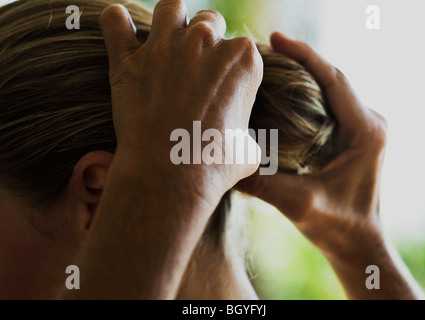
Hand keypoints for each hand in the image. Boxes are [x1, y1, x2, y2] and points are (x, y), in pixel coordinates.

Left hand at [101, 0, 262, 203]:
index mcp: (243, 58)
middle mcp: (206, 41)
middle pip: (209, 21)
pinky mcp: (128, 59)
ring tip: (166, 41)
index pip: (240, 47)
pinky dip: (116, 24)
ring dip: (170, 20)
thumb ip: (245, 133)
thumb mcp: (247, 150)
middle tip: (194, 68)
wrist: (172, 173)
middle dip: (204, 40)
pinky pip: (114, 21)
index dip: (229, 66)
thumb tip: (241, 143)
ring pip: (170, 7)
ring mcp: (165, 46)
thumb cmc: (215, 164)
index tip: (220, 86)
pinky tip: (121, 33)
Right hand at [238, 32, 424, 299]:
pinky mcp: (352, 135)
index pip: (333, 79)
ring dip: (303, 72)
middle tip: (265, 49)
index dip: (304, 55)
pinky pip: (329, 102)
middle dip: (300, 59)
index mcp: (365, 131)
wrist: (357, 242)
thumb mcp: (297, 204)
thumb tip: (222, 164)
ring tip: (271, 63)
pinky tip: (283, 90)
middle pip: (332, 77)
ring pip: (330, 88)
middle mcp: (368, 123)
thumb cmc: (337, 226)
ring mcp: (362, 127)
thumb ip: (261, 183)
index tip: (276, 39)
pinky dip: (306, 91)